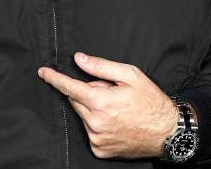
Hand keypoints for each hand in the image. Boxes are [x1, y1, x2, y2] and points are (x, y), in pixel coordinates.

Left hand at [38, 52, 178, 159]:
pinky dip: (97, 123)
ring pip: (84, 115)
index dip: (54, 78)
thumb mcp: (129, 74)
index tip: (42, 72)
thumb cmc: (150, 101)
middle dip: (87, 92)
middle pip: (77, 100)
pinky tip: (115, 122)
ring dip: (93, 108)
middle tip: (109, 91)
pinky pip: (90, 131)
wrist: (168, 133)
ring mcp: (97, 138)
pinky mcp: (100, 150)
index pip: (69, 87)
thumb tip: (79, 59)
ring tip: (117, 108)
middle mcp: (96, 122)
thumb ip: (100, 66)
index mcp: (101, 102)